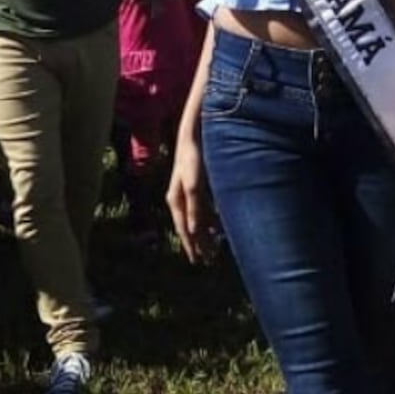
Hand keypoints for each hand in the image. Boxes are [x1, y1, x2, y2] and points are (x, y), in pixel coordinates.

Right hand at [167, 132, 218, 263]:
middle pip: (189, 227)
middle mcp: (179, 198)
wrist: (194, 132)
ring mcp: (187, 191)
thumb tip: (194, 230)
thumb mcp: (194, 182)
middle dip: (198, 244)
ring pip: (196, 218)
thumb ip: (195, 206)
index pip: (184, 229)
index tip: (199, 261)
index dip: (192, 245)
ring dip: (204, 234)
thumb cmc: (193, 156)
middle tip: (208, 260)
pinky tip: (218, 226)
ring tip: (213, 249)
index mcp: (176, 199)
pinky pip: (202, 208)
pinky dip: (210, 219)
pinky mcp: (196, 184)